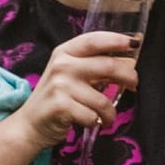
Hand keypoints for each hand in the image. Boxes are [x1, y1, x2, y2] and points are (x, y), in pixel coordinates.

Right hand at [8, 30, 140, 149]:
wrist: (30, 124)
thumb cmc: (57, 98)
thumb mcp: (70, 74)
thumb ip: (94, 66)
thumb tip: (129, 63)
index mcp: (65, 52)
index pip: (94, 40)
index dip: (117, 40)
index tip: (135, 45)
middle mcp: (62, 65)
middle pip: (108, 66)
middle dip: (128, 77)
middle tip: (134, 85)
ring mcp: (60, 85)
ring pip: (103, 99)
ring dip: (111, 113)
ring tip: (108, 117)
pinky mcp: (61, 106)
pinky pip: (93, 116)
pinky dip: (97, 122)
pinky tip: (91, 122)